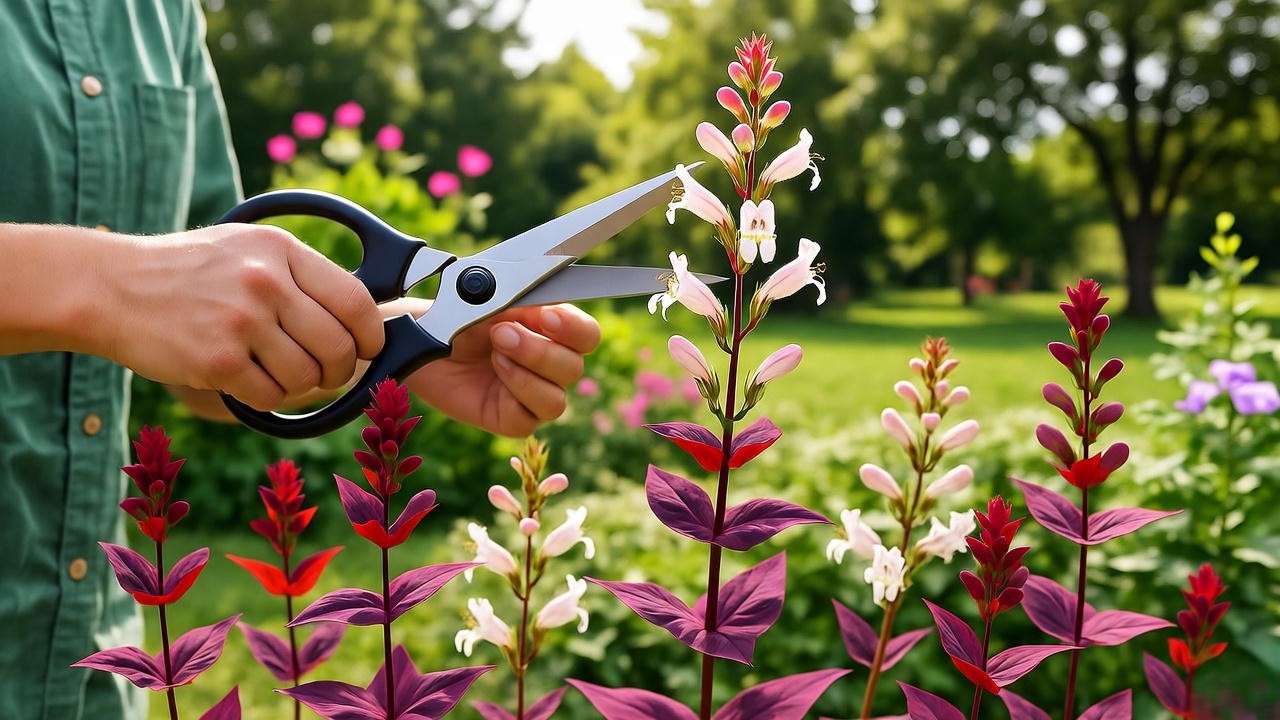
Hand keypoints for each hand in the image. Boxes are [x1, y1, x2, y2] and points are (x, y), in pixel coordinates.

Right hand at [102, 224, 383, 409]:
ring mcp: (242, 321)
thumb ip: (302, 278)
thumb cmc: (188, 273)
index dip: (370, 336)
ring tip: (272, 372)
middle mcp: (267, 282)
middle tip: (322, 374)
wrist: (110, 287)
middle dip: (338, 371)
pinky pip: (270, 396)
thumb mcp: (248, 252)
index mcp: (282, 251)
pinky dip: (264, 397)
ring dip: (296, 386)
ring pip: (307, 377)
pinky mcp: (217, 359)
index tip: (366, 349)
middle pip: (338, 347)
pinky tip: (244, 381)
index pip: (356, 302)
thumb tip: (365, 319)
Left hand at [401, 302, 600, 436]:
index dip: (575, 329)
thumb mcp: (492, 300)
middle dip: (539, 350)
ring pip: (556, 400)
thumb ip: (526, 301)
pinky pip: (528, 418)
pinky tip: (494, 373)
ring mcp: (532, 396)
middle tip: (502, 333)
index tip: (548, 317)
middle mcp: (550, 367)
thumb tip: (550, 305)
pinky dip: (514, 393)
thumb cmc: (459, 316)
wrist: (423, 338)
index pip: (588, 336)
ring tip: (496, 352)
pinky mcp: (511, 419)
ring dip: (526, 373)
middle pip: (573, 369)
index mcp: (555, 333)